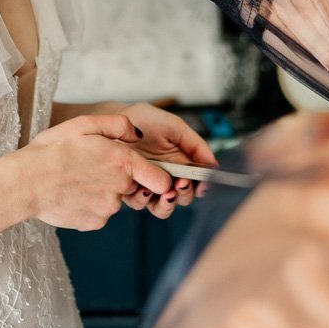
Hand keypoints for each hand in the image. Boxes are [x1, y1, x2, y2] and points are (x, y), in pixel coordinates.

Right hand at [19, 114, 172, 230]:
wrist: (26, 182)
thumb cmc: (53, 149)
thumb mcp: (85, 123)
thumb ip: (118, 125)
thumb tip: (138, 134)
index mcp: (123, 161)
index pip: (160, 178)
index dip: (156, 176)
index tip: (149, 175)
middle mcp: (120, 187)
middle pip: (131, 185)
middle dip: (116, 177)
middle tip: (89, 167)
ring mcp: (108, 208)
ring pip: (112, 199)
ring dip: (100, 191)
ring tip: (74, 179)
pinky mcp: (94, 223)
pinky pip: (98, 213)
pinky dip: (88, 205)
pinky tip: (70, 194)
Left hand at [107, 102, 217, 218]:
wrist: (114, 120)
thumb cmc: (144, 121)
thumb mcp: (174, 127)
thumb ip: (196, 145)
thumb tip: (214, 165)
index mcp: (181, 165)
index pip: (197, 183)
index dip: (202, 186)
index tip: (202, 182)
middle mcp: (166, 178)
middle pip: (183, 198)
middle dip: (185, 194)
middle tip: (181, 183)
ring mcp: (148, 185)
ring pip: (163, 208)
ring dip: (167, 203)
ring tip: (165, 191)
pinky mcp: (130, 189)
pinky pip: (140, 203)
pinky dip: (144, 199)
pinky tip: (144, 187)